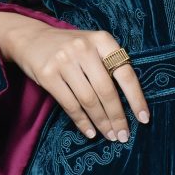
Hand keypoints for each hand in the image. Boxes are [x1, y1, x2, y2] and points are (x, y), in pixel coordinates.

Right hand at [0, 6, 149, 140]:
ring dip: (101, 122)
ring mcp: (64, 60)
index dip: (136, 98)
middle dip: (117, 117)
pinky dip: (82, 121)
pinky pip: (70, 104)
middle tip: (123, 135)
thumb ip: (108, 64)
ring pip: (89, 100)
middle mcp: (84, 48)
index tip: (144, 119)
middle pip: (106, 90)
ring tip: (109, 135)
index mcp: (101, 40)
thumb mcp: (92, 45)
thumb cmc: (69, 47)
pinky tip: (90, 132)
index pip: (125, 73)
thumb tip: (128, 103)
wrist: (31, 38)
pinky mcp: (48, 74)